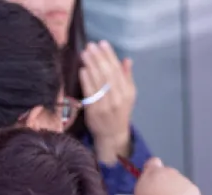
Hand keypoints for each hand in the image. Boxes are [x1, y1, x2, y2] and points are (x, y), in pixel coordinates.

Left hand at [79, 41, 136, 164]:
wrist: (112, 134)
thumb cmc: (120, 112)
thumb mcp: (129, 95)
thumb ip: (127, 77)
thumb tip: (127, 59)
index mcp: (127, 91)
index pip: (117, 69)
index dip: (110, 55)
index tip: (103, 43)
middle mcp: (118, 97)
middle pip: (107, 73)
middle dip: (98, 57)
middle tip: (90, 45)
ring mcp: (105, 104)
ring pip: (98, 81)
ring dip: (90, 65)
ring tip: (85, 53)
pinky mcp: (94, 111)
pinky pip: (90, 93)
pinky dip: (86, 80)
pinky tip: (82, 70)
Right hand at [132, 158, 200, 194]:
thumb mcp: (139, 191)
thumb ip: (146, 178)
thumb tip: (154, 166)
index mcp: (153, 171)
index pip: (154, 162)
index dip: (153, 170)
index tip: (151, 181)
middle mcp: (171, 172)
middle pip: (169, 174)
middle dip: (166, 183)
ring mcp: (185, 181)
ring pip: (180, 184)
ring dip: (176, 192)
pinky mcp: (195, 192)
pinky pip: (190, 194)